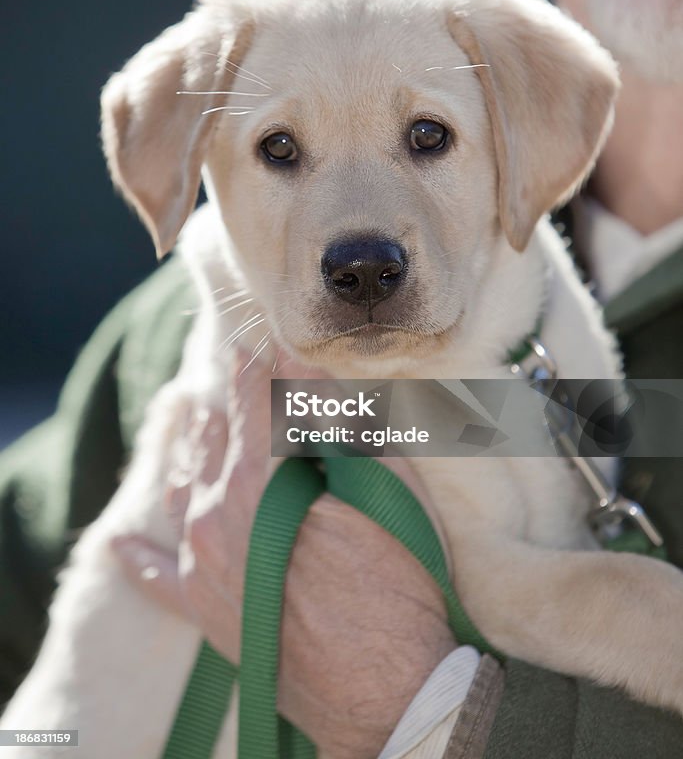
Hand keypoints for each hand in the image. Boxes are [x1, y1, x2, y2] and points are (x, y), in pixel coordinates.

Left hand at [112, 352, 454, 758]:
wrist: (386, 688)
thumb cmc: (396, 580)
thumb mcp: (383, 486)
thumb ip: (338, 421)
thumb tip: (306, 367)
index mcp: (261, 477)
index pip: (256, 401)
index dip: (259, 365)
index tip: (257, 339)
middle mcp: (217, 514)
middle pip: (214, 441)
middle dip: (226, 404)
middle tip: (231, 370)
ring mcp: (203, 565)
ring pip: (182, 491)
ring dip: (189, 453)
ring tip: (189, 420)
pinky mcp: (203, 611)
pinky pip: (155, 578)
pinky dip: (138, 557)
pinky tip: (120, 543)